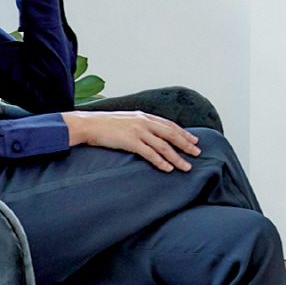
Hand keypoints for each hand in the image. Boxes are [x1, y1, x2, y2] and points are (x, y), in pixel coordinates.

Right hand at [61, 110, 201, 172]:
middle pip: (171, 134)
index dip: (183, 133)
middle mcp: (144, 122)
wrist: (88, 124)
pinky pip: (150, 153)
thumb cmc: (105, 124)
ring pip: (163, 146)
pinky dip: (161, 161)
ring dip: (176, 157)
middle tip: (197, 153)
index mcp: (144, 116)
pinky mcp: (131, 142)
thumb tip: (149, 134)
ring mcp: (138, 132)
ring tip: (186, 166)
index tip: (194, 140)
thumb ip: (139, 125)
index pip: (169, 125)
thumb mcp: (126, 120)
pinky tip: (168, 169)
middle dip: (186, 144)